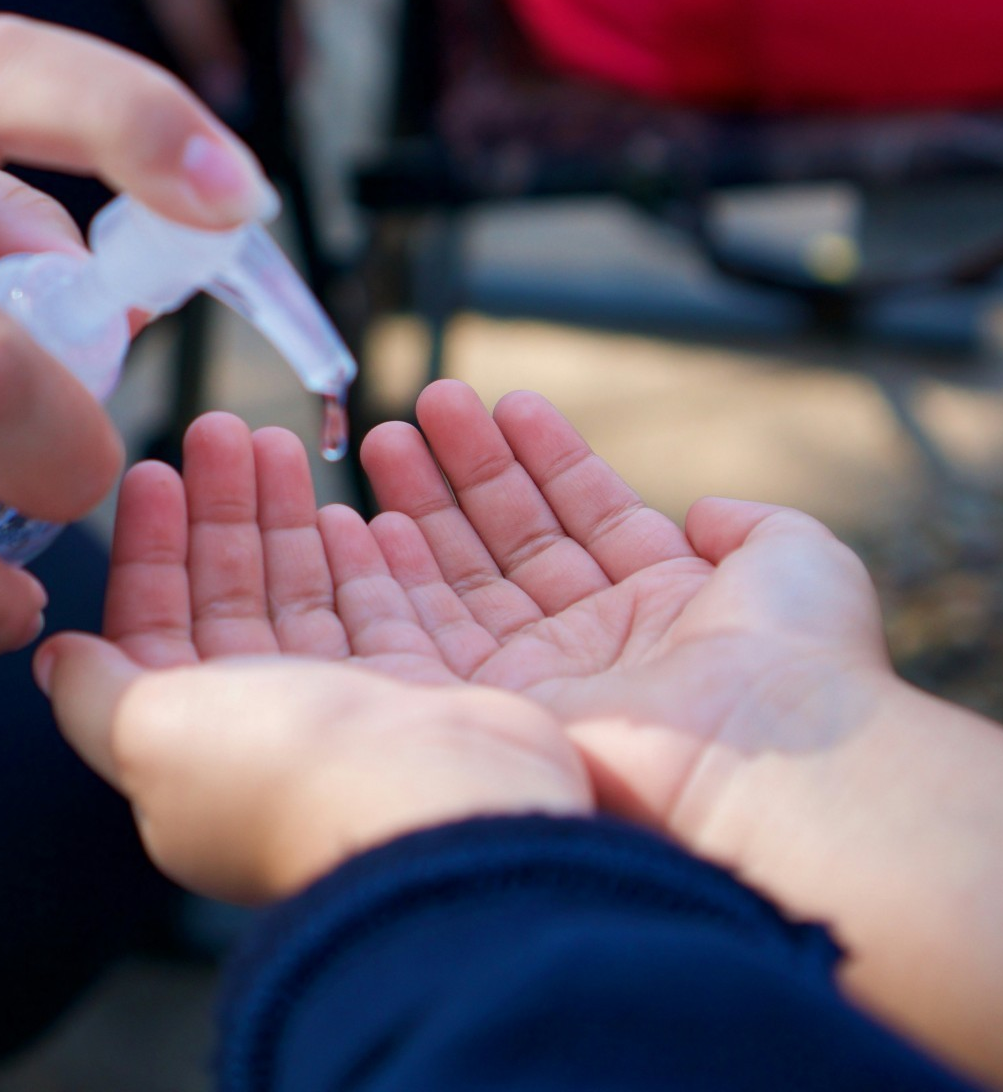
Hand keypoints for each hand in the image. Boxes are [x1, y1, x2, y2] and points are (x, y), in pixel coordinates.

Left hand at [34, 411, 589, 903]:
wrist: (435, 812)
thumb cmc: (280, 770)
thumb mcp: (148, 732)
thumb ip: (93, 692)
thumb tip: (53, 660)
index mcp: (189, 742)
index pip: (154, 625)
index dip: (150, 548)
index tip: (153, 471)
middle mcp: (262, 730)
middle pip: (229, 596)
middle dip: (219, 511)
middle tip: (220, 427)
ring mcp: (344, 711)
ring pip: (299, 592)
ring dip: (281, 515)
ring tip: (274, 438)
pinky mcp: (418, 692)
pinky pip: (377, 607)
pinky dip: (354, 556)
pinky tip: (343, 506)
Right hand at [360, 379, 1002, 1084]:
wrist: (769, 766)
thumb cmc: (795, 660)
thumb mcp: (797, 558)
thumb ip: (750, 524)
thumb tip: (706, 510)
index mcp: (664, 602)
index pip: (588, 514)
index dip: (548, 457)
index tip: (508, 404)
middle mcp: (596, 640)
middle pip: (515, 538)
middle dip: (469, 468)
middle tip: (428, 402)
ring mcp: (542, 676)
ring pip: (466, 576)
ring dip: (426, 503)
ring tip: (388, 433)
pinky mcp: (495, 707)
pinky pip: (429, 630)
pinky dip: (396, 575)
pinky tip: (371, 516)